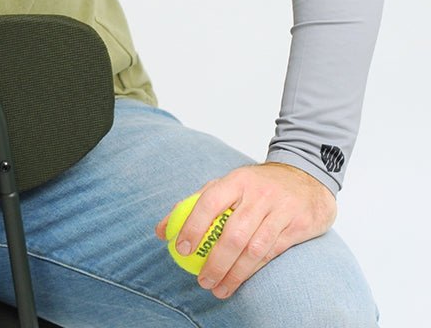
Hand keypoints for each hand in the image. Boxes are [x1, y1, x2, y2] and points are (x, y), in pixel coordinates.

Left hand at [155, 162, 336, 299]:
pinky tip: (238, 282)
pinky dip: (252, 271)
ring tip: (217, 288)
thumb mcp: (227, 186)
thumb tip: (161, 230)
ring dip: (233, 273)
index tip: (181, 248)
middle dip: (215, 261)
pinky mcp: (297, 225)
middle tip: (201, 280)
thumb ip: (194, 205)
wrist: (306, 179)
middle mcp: (258, 194)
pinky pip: (271, 253)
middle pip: (233, 232)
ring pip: (253, 248)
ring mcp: (279, 210)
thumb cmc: (256, 187)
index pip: (209, 201)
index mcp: (235, 180)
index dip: (193, 225)